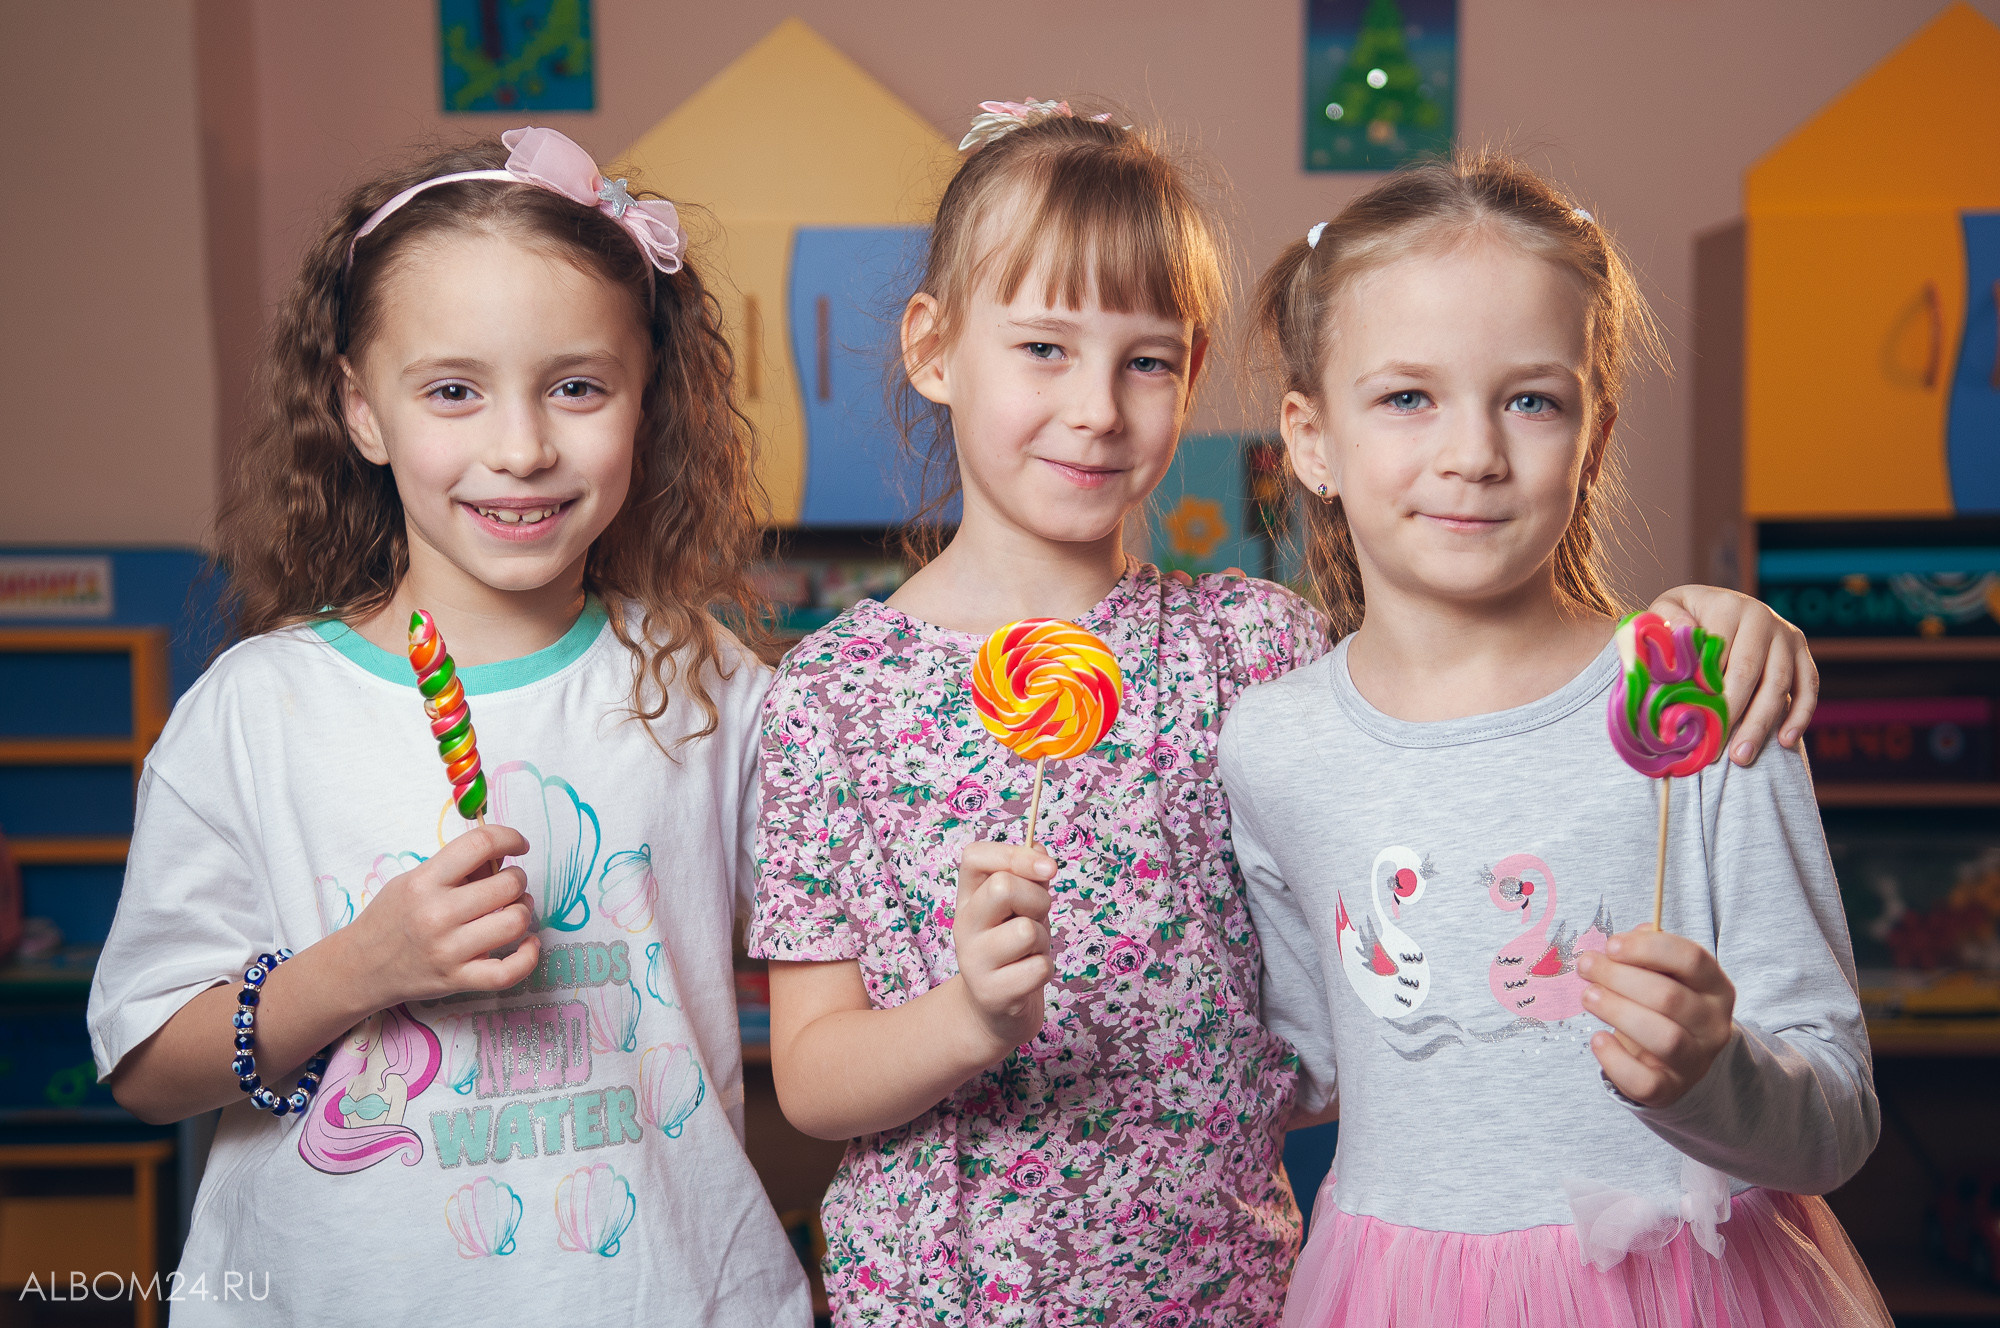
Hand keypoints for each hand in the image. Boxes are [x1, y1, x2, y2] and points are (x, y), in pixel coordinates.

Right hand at [336, 823, 540, 1008]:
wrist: (360, 967)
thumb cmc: (390, 919)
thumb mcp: (412, 880)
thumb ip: (455, 867)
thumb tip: (502, 853)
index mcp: (424, 882)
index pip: (480, 845)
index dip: (509, 837)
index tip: (519, 844)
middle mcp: (437, 915)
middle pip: (507, 884)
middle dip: (518, 879)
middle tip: (511, 883)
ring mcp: (448, 950)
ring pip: (514, 922)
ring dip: (524, 910)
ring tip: (515, 908)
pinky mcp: (457, 979)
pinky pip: (508, 972)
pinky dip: (528, 956)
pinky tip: (528, 943)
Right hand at [952, 841, 1056, 1057]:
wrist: (994, 1011)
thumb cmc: (1013, 949)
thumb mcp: (1021, 907)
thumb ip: (1030, 878)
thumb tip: (1041, 852)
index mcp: (968, 898)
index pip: (974, 857)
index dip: (1014, 854)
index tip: (1049, 869)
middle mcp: (963, 925)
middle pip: (1004, 888)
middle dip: (1038, 900)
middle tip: (1036, 919)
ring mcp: (973, 961)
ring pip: (1026, 931)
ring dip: (1043, 941)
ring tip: (1030, 952)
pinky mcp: (990, 993)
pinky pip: (1038, 968)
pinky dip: (1044, 970)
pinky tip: (1027, 976)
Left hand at [1579, 925, 1735, 1108]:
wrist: (1675, 1060)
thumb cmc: (1663, 1004)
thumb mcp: (1664, 973)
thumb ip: (1647, 952)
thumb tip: (1625, 940)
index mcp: (1715, 987)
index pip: (1693, 959)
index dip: (1648, 948)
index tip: (1611, 945)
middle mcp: (1713, 1025)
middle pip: (1670, 997)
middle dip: (1620, 977)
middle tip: (1586, 967)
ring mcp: (1695, 1060)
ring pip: (1664, 1037)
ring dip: (1618, 1011)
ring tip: (1589, 996)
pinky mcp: (1670, 1089)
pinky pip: (1646, 1081)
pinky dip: (1616, 1059)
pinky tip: (1598, 1039)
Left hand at [1649, 586, 1818, 764]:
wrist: (1717, 603)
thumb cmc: (1685, 615)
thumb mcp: (1668, 608)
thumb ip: (1667, 619)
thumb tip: (1682, 634)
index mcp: (1728, 607)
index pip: (1719, 654)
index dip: (1707, 691)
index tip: (1695, 723)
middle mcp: (1762, 617)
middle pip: (1750, 672)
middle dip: (1734, 715)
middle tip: (1717, 751)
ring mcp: (1787, 635)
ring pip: (1780, 684)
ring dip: (1762, 724)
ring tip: (1742, 757)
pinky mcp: (1802, 651)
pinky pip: (1809, 686)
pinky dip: (1800, 715)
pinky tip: (1786, 741)